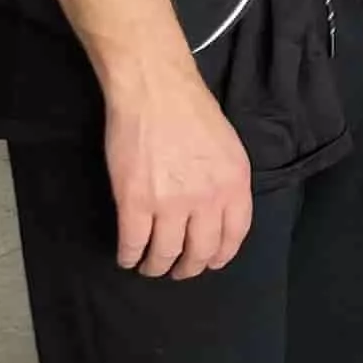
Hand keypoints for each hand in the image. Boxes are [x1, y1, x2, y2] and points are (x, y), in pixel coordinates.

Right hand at [102, 68, 252, 279]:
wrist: (157, 92)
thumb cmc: (193, 114)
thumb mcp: (229, 149)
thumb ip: (227, 183)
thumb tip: (219, 215)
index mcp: (234, 184)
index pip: (234, 236)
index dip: (220, 255)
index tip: (210, 262)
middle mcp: (207, 199)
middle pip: (200, 252)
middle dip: (188, 268)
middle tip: (178, 270)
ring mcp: (170, 204)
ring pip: (164, 255)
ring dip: (156, 266)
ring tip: (150, 265)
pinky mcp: (135, 203)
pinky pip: (133, 244)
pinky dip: (129, 256)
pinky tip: (128, 256)